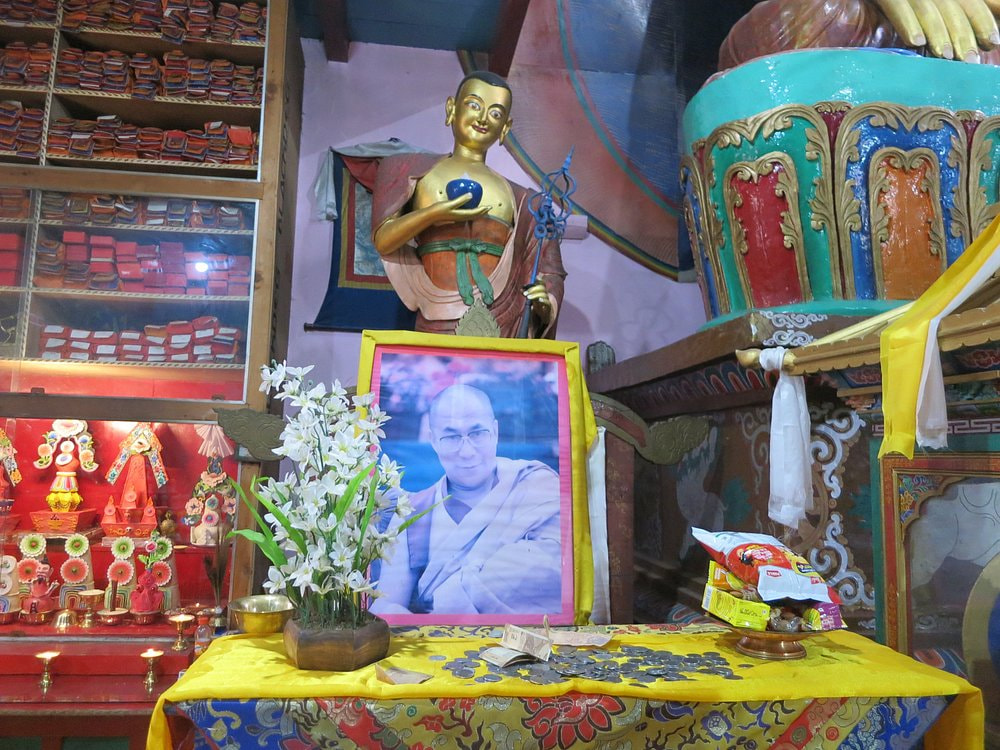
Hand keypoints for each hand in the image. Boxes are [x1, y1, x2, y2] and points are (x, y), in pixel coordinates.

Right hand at [430, 192, 491, 224]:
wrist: (431, 216)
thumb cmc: (440, 209)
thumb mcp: (450, 203)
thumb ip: (461, 199)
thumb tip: (471, 195)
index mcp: (461, 215)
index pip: (475, 212)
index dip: (483, 210)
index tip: (489, 206)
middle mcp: (461, 217)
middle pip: (475, 216)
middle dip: (482, 212)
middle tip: (489, 208)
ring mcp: (458, 218)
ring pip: (472, 216)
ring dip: (478, 213)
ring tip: (483, 210)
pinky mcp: (455, 216)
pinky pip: (467, 215)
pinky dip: (472, 212)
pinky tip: (471, 209)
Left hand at [522, 282, 551, 317]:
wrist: (544, 317)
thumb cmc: (537, 306)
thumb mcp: (531, 299)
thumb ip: (527, 293)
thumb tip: (520, 289)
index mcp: (541, 291)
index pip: (541, 283)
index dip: (538, 280)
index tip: (531, 280)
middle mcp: (545, 294)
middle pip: (541, 287)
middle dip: (532, 289)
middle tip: (525, 293)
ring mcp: (547, 300)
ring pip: (543, 294)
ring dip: (535, 295)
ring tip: (528, 298)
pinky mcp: (548, 307)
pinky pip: (547, 302)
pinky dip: (543, 300)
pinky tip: (538, 300)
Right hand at [874, 0, 999, 60]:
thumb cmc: (898, 7)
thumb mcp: (923, 11)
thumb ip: (947, 18)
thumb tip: (978, 42)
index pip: (969, 4)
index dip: (981, 21)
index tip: (991, 44)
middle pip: (952, 7)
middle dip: (963, 33)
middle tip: (968, 60)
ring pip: (929, 8)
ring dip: (939, 33)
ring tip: (945, 56)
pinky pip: (897, 6)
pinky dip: (908, 23)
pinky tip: (916, 42)